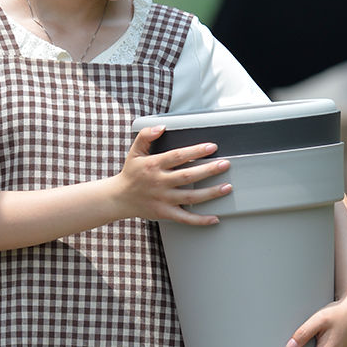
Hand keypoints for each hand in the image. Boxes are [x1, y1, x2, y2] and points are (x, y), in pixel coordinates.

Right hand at [117, 125, 231, 224]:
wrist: (119, 198)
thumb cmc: (130, 174)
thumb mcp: (135, 151)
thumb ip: (145, 136)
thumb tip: (161, 127)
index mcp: (154, 165)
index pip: (178, 156)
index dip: (195, 151)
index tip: (211, 147)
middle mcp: (160, 182)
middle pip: (188, 176)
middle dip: (209, 170)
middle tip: (225, 164)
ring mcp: (163, 199)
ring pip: (190, 197)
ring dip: (210, 193)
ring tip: (227, 187)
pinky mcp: (165, 212)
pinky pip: (185, 218)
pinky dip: (200, 220)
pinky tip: (214, 218)